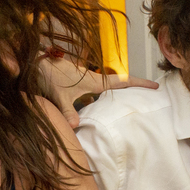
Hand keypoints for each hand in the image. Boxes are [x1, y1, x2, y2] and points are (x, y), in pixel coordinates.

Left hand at [37, 58, 157, 126]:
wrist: (34, 64)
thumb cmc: (48, 75)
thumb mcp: (59, 95)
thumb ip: (67, 111)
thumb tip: (74, 125)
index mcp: (95, 81)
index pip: (123, 82)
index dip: (140, 84)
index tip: (155, 86)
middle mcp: (93, 80)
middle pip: (119, 85)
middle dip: (134, 89)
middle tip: (149, 95)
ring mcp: (85, 82)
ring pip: (106, 90)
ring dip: (117, 95)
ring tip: (129, 104)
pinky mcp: (77, 85)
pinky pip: (94, 94)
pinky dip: (100, 100)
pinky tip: (98, 110)